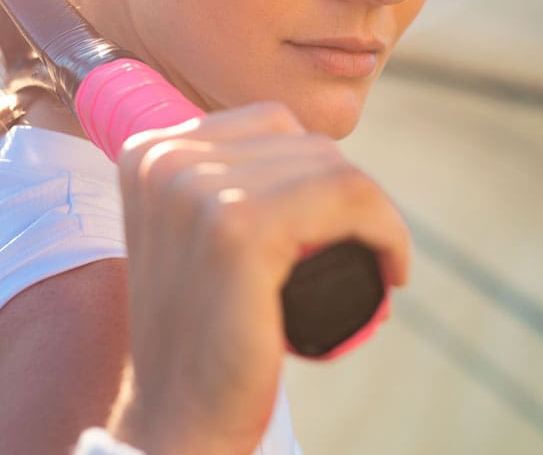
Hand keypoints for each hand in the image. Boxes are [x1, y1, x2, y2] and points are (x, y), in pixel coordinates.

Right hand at [111, 102, 409, 454]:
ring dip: (374, 215)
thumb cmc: (202, 328)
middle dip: (348, 195)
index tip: (336, 225)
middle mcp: (165, 159)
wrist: (177, 417)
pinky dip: (387, 229)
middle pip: (302, 142)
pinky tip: (391, 267)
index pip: (269, 125)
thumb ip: (216, 176)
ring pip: (333, 168)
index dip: (316, 172)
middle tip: (360, 252)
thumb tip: (305, 146)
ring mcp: (197, 190)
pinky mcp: (238, 228)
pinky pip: (348, 196)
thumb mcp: (188, 230)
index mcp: (150, 152)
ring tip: (374, 262)